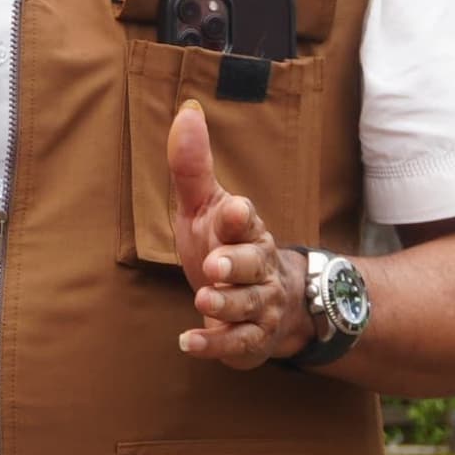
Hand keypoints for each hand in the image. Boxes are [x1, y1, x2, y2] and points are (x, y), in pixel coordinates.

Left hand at [169, 102, 305, 369]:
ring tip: (204, 300)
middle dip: (237, 264)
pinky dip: (214, 344)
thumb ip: (192, 167)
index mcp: (247, 232)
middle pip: (254, 264)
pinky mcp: (251, 339)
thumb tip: (186, 109)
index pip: (247, 221)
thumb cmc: (226, 246)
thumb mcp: (205, 207)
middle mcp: (260, 268)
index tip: (233, 209)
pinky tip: (188, 342)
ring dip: (227, 304)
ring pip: (249, 306)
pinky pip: (238, 344)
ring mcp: (259, 305)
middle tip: (215, 266)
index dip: (239, 217)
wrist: (268, 302)